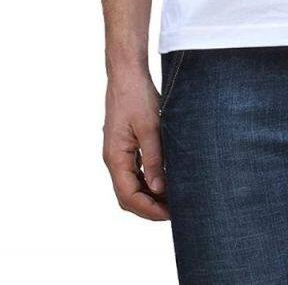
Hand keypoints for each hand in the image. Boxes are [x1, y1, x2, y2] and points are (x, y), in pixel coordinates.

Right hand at [103, 68, 168, 219]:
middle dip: (149, 207)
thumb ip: (153, 159)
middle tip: (175, 210)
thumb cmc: (137, 96)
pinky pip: (133, 171)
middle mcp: (113, 159)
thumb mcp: (150, 128)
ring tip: (173, 198)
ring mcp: (118, 153)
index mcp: (115, 157)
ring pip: (130, 185)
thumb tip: (158, 188)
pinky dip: (147, 180)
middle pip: (127, 195)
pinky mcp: (124, 146)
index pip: (128, 196)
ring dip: (149, 194)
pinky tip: (164, 179)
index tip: (170, 214)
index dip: (149, 209)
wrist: (127, 74)